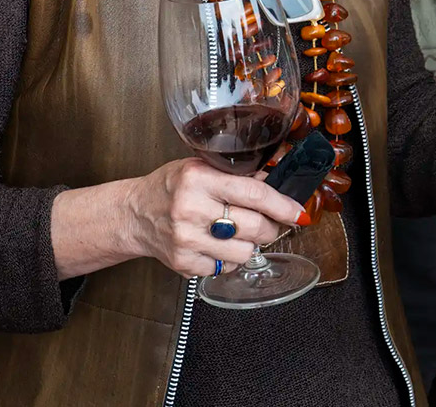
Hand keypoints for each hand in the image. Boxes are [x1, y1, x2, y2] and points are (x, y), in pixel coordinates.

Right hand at [52, 158, 304, 280]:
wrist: (135, 214)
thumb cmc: (172, 186)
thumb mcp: (201, 167)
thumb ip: (237, 175)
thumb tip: (278, 184)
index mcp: (198, 178)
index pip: (254, 193)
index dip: (283, 205)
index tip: (300, 213)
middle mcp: (190, 208)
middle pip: (254, 227)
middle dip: (271, 227)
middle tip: (270, 222)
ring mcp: (186, 240)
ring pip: (245, 252)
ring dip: (250, 244)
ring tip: (237, 232)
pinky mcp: (184, 264)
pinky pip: (225, 267)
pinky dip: (229, 258)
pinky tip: (216, 244)